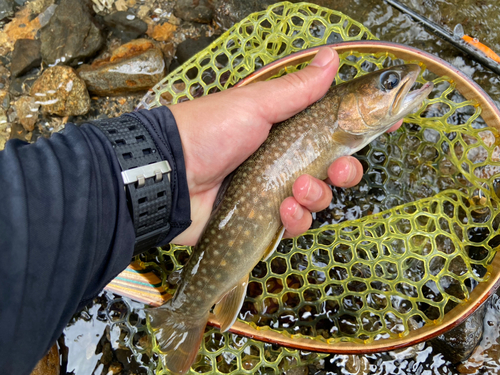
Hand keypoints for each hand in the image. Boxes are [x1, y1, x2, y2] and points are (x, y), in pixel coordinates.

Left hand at [170, 47, 401, 244]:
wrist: (170, 175)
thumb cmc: (208, 131)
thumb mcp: (255, 104)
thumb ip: (297, 89)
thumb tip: (331, 56)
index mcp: (287, 128)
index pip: (334, 126)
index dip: (363, 126)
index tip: (390, 122)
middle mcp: (286, 159)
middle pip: (334, 167)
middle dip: (346, 170)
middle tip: (340, 168)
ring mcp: (276, 190)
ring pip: (319, 198)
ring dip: (317, 195)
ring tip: (297, 189)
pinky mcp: (265, 219)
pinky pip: (296, 224)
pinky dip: (295, 219)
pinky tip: (283, 209)